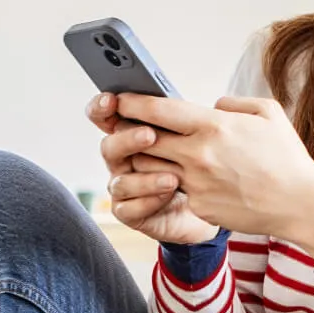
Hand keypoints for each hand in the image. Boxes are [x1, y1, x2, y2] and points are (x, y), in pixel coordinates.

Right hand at [86, 92, 219, 244]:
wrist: (210, 202)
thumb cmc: (200, 163)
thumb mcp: (197, 136)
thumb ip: (190, 118)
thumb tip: (211, 101)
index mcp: (131, 132)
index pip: (106, 116)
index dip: (102, 107)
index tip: (111, 100)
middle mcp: (122, 159)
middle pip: (109, 146)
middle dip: (127, 139)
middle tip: (150, 135)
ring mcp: (124, 187)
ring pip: (120, 181)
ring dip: (145, 178)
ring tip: (173, 177)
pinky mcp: (130, 212)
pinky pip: (129, 208)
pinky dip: (149, 200)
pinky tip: (169, 194)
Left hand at [115, 93, 313, 254]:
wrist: (299, 203)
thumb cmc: (287, 157)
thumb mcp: (268, 113)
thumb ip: (233, 103)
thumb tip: (212, 107)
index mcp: (213, 126)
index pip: (158, 109)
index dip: (133, 102)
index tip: (120, 99)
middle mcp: (198, 154)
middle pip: (144, 139)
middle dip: (131, 131)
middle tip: (125, 125)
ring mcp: (196, 183)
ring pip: (151, 167)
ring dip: (147, 158)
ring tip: (153, 150)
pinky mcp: (199, 206)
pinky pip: (175, 189)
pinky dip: (173, 182)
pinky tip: (185, 178)